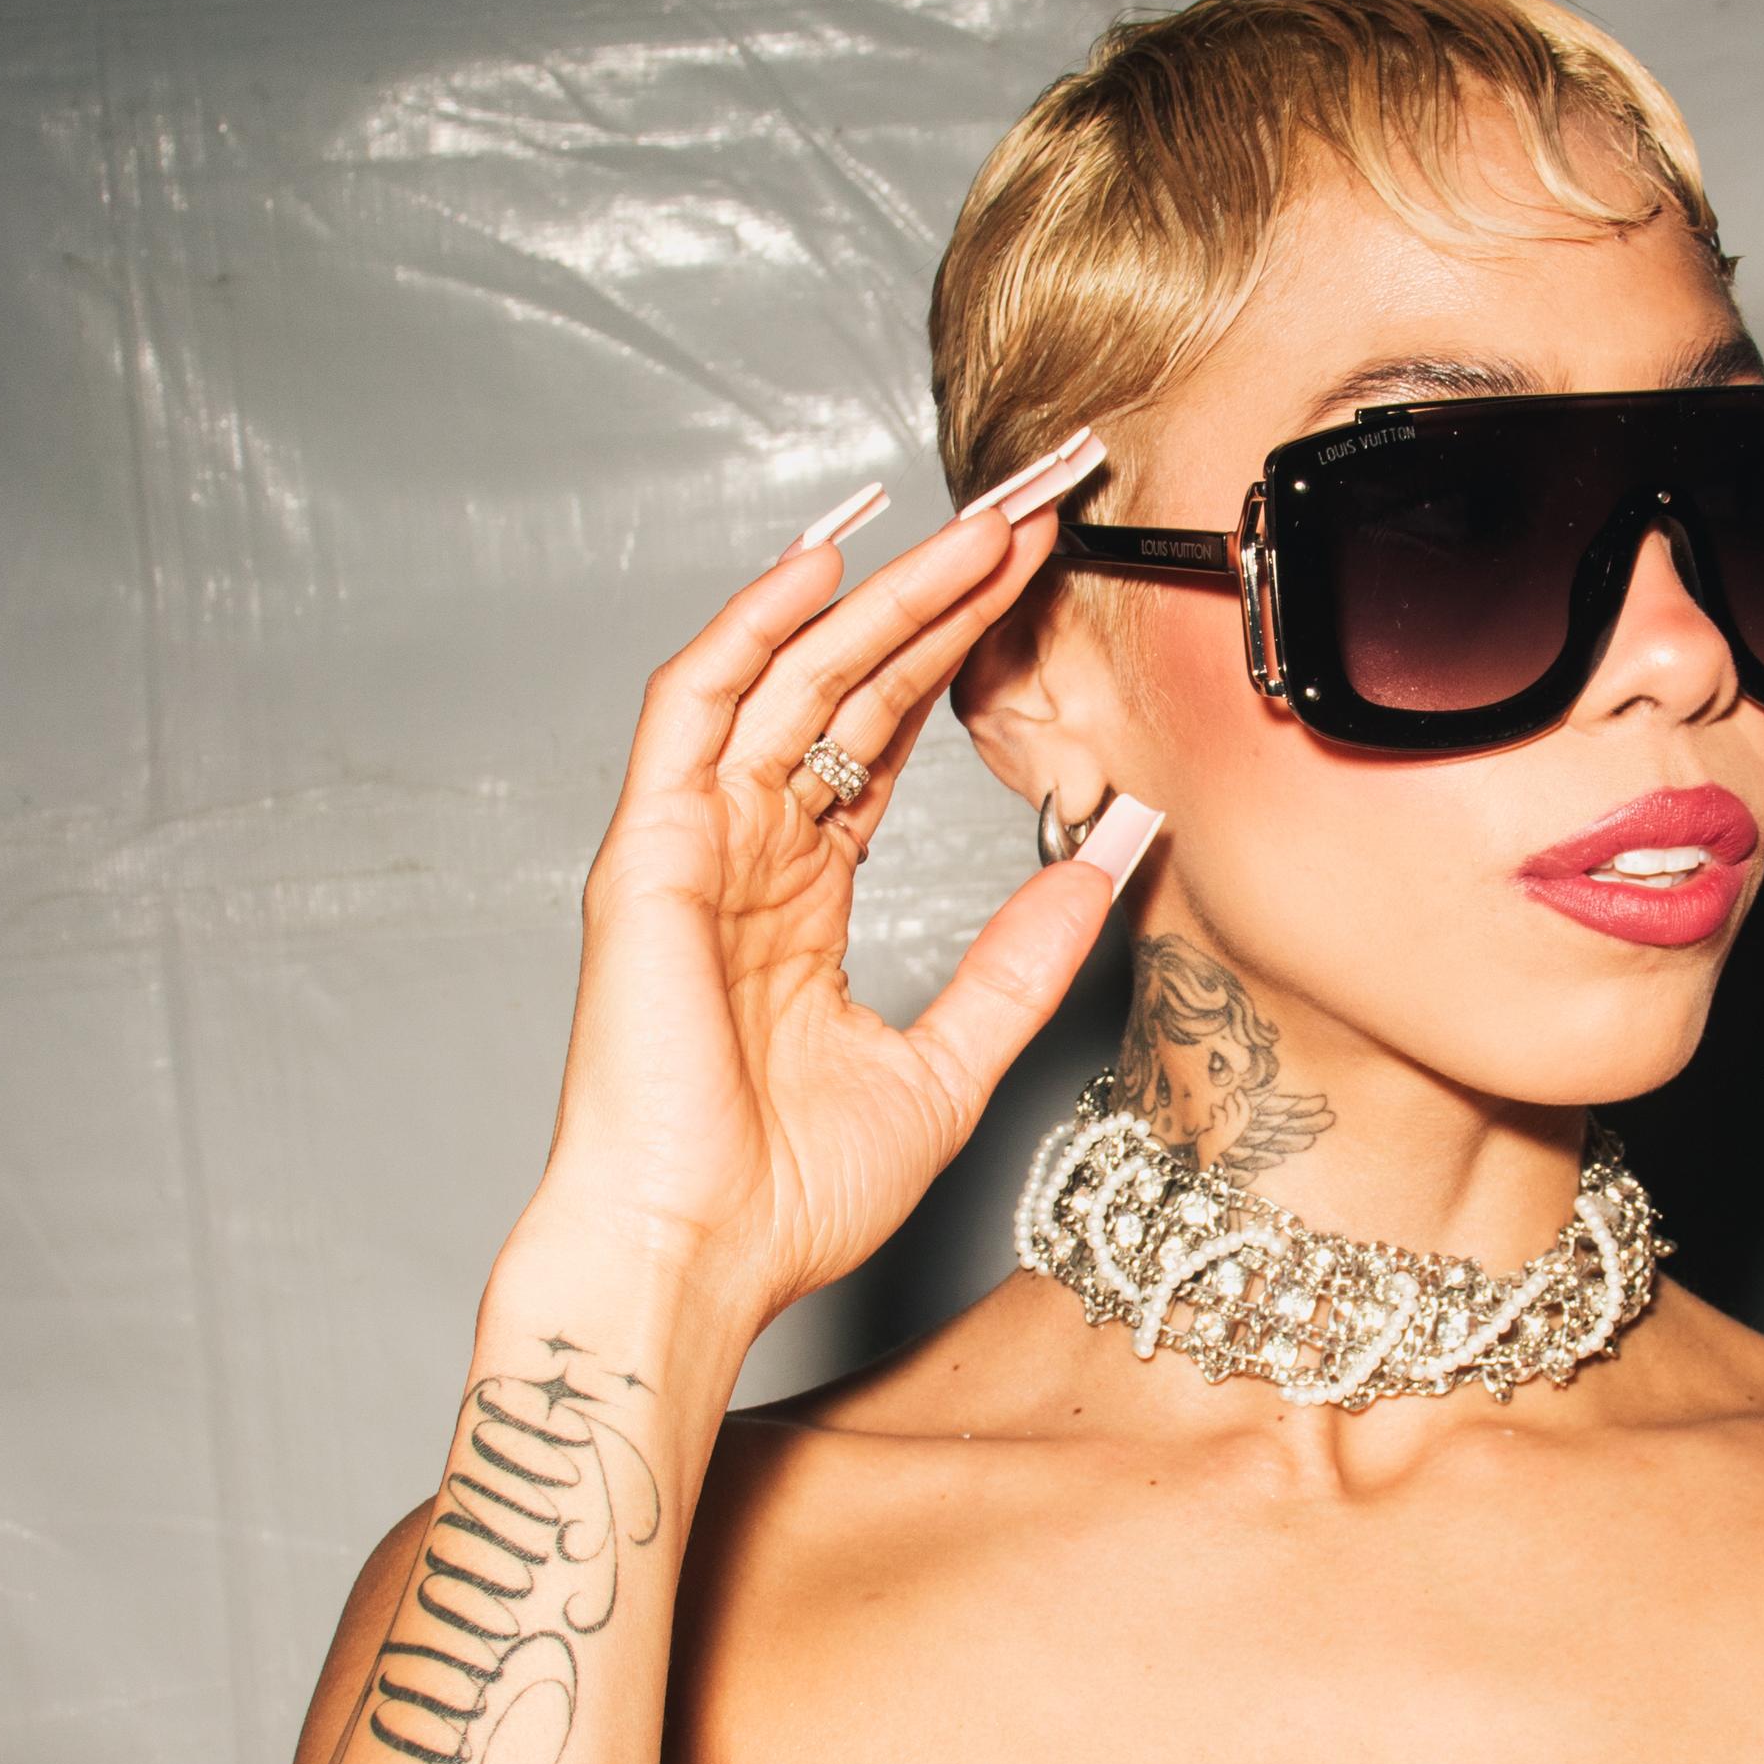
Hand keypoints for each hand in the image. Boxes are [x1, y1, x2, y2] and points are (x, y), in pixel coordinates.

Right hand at [515, 471, 1145, 1344]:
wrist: (698, 1259)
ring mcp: (695, 844)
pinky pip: (695, 706)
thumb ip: (1022, 958)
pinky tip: (825, 563)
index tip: (1048, 574)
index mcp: (802, 894)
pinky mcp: (652, 852)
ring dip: (884, 589)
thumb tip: (1111, 856)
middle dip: (944, 587)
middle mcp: (746, 849)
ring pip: (792, 673)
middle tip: (1036, 505)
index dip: (966, 647)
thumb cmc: (790, 1196)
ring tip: (980, 522)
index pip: (889, 730)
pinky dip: (753, 626)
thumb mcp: (949, 1061)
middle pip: (851, 681)